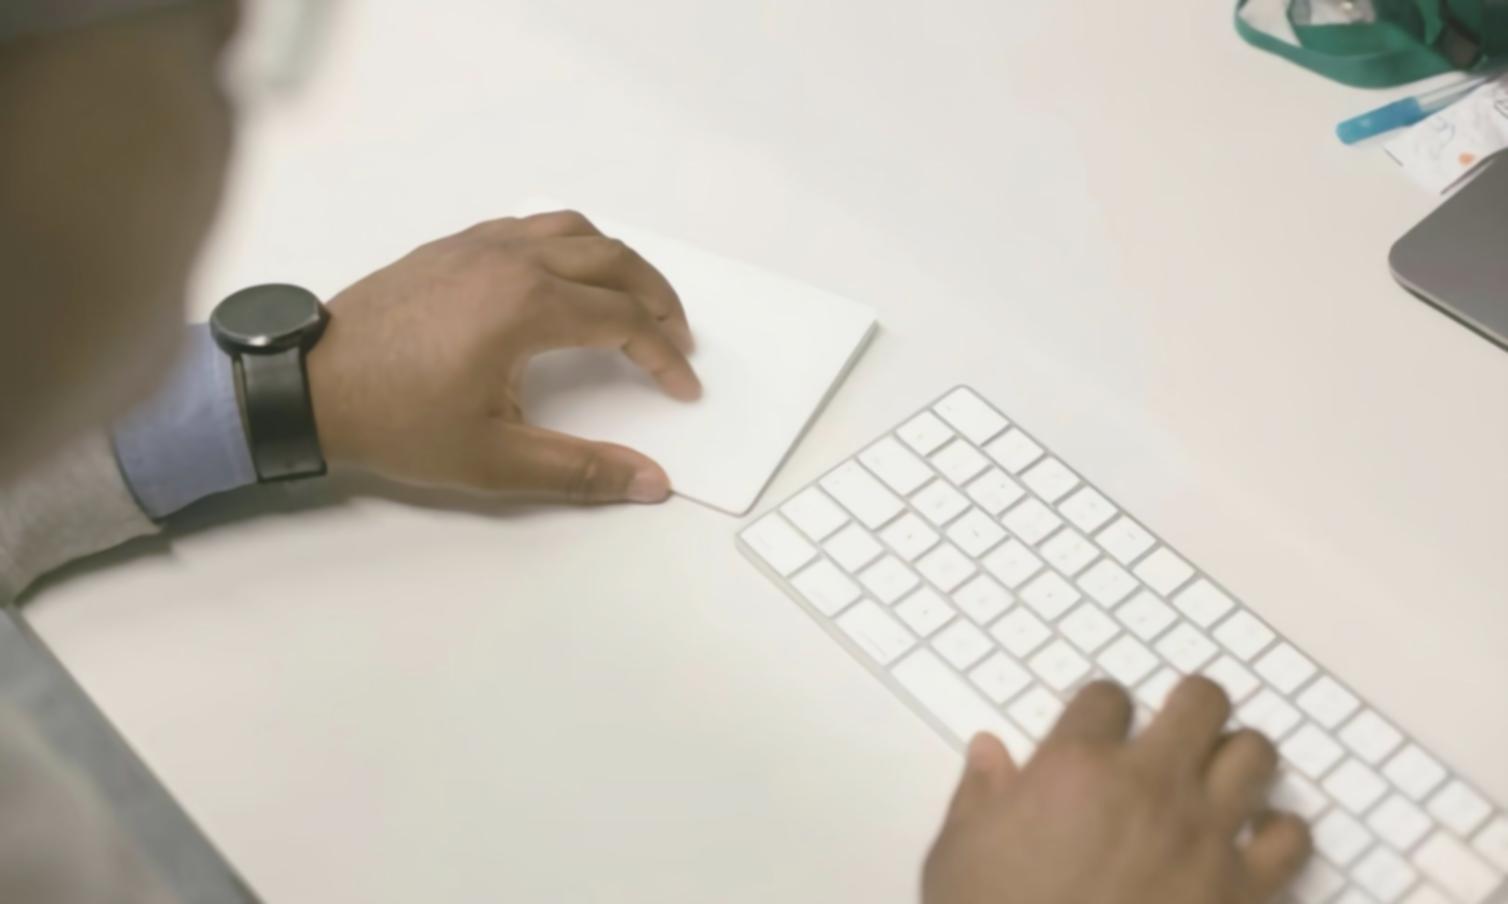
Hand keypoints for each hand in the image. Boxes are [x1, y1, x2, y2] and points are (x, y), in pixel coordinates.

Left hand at [306, 210, 699, 502]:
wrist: (310, 387)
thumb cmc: (396, 421)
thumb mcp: (495, 461)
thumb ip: (581, 470)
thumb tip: (651, 483)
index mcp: (527, 306)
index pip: (625, 320)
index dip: (664, 356)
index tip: (681, 387)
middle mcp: (510, 261)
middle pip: (614, 260)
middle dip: (658, 299)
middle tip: (677, 338)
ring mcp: (478, 246)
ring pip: (575, 229)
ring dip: (618, 262)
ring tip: (635, 301)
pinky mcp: (452, 246)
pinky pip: (532, 226)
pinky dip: (570, 245)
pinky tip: (567, 280)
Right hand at [923, 678, 1311, 903]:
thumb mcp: (958, 854)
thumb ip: (979, 795)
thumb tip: (989, 750)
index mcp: (1074, 767)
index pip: (1107, 696)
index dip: (1102, 709)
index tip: (1098, 732)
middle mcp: (1149, 785)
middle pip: (1201, 701)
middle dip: (1190, 706)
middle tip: (1176, 732)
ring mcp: (1204, 836)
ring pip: (1256, 754)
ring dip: (1237, 760)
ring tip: (1217, 781)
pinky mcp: (1243, 892)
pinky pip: (1291, 838)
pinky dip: (1278, 835)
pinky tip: (1253, 845)